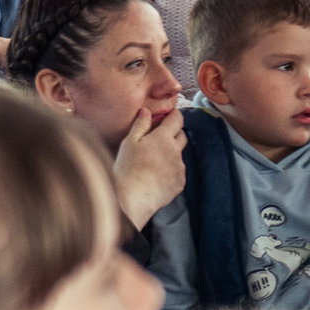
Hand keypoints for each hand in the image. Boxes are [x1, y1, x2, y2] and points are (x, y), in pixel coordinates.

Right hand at [113, 106, 187, 228]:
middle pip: (182, 136)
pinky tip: (156, 177)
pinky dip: (170, 171)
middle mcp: (176, 151)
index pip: (177, 119)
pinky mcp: (180, 183)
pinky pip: (178, 173)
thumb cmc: (127, 169)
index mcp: (163, 138)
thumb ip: (140, 125)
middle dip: (174, 134)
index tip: (170, 115)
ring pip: (179, 156)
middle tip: (159, 138)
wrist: (133, 199)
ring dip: (170, 155)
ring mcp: (180, 168)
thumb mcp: (129, 143)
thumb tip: (146, 111)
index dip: (175, 115)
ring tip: (153, 163)